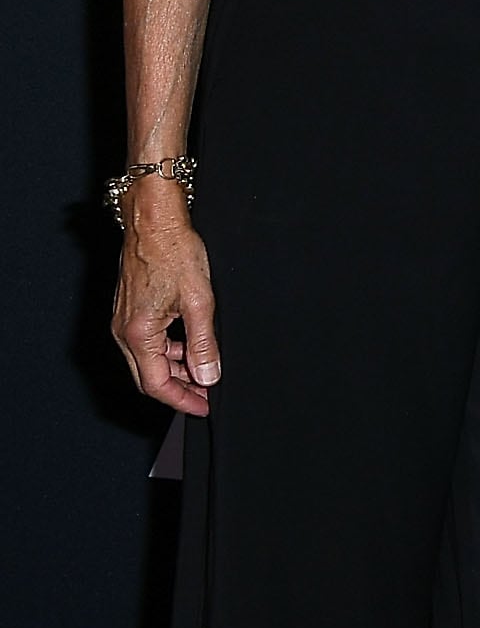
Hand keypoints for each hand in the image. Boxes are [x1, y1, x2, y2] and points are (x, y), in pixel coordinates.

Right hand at [111, 190, 218, 414]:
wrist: (153, 221)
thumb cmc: (174, 252)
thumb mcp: (199, 300)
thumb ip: (203, 342)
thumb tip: (208, 376)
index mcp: (138, 334)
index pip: (156, 385)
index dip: (181, 400)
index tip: (204, 407)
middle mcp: (124, 332)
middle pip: (148, 377)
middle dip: (178, 390)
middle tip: (206, 395)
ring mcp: (123, 321)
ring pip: (147, 361)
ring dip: (175, 370)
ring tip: (204, 371)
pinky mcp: (129, 311)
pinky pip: (146, 343)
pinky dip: (168, 351)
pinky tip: (189, 346)